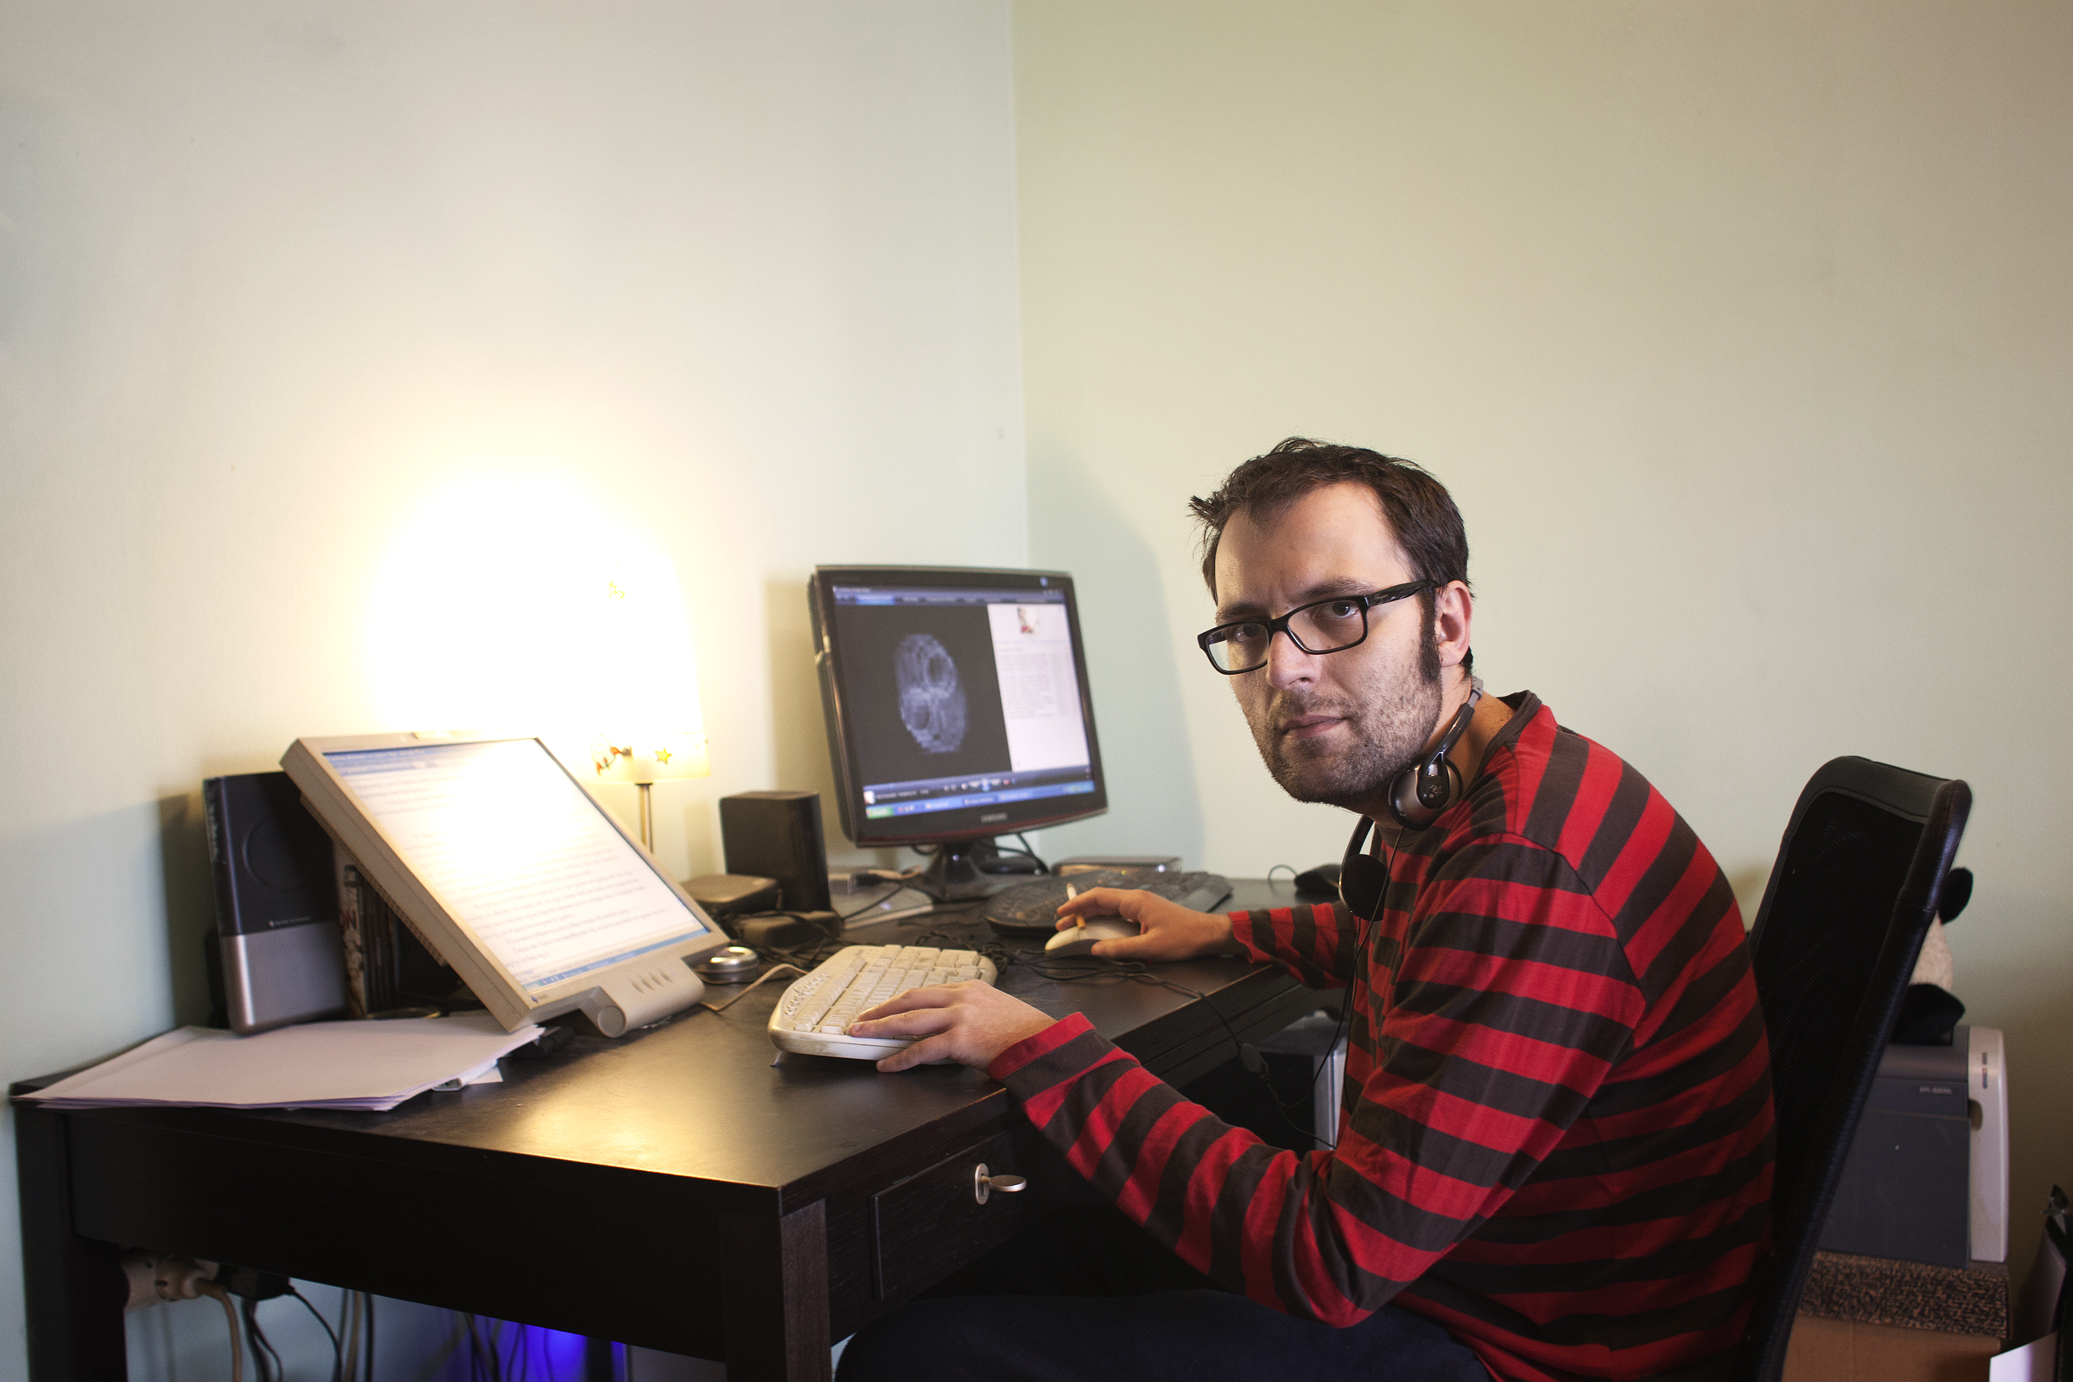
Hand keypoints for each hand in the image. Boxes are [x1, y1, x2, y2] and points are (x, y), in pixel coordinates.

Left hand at [848, 982, 1058, 1073]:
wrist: (1044, 1043)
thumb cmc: (1024, 1032)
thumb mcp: (996, 1008)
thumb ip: (971, 1010)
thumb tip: (946, 1024)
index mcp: (969, 988)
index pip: (925, 992)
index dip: (900, 1002)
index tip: (885, 1008)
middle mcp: (961, 998)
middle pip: (910, 1000)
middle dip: (881, 1010)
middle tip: (861, 1020)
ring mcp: (960, 1017)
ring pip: (909, 1021)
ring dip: (881, 1028)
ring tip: (861, 1035)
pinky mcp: (960, 1040)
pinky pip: (922, 1050)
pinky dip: (900, 1058)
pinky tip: (886, 1064)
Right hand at [1054, 888, 1234, 960]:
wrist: (1207, 934)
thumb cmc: (1184, 937)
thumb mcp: (1150, 947)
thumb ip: (1120, 948)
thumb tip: (1096, 949)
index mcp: (1135, 901)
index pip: (1098, 897)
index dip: (1077, 904)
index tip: (1061, 913)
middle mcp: (1136, 899)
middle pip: (1100, 901)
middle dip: (1079, 911)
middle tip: (1062, 925)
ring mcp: (1141, 905)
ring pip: (1108, 907)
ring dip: (1091, 916)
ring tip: (1076, 928)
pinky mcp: (1146, 913)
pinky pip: (1119, 913)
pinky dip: (1104, 920)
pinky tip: (1098, 930)